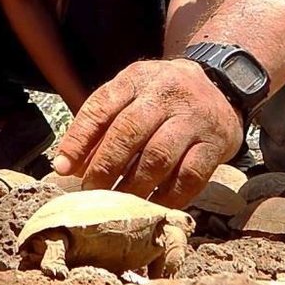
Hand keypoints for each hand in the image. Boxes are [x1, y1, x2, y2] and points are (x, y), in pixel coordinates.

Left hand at [53, 58, 243, 207]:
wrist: (221, 86)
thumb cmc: (161, 96)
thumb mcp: (131, 94)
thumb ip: (102, 123)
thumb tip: (71, 165)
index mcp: (137, 78)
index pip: (102, 106)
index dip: (79, 139)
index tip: (64, 168)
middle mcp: (165, 94)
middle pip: (129, 132)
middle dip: (105, 166)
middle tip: (91, 191)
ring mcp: (194, 118)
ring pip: (158, 156)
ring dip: (133, 186)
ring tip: (118, 203)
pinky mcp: (216, 143)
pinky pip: (190, 176)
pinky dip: (168, 196)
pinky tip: (153, 206)